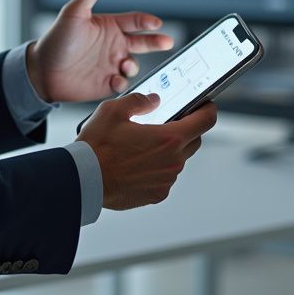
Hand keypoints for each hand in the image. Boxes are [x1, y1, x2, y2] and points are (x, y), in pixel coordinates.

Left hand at [26, 0, 172, 102]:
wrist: (42, 71)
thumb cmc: (56, 39)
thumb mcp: (74, 13)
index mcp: (109, 26)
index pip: (134, 21)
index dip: (146, 21)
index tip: (156, 23)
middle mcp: (114, 45)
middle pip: (143, 43)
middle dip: (156, 42)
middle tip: (167, 42)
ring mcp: (111, 65)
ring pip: (134, 65)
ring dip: (133, 65)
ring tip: (124, 64)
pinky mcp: (106, 83)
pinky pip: (123, 83)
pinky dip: (123, 82)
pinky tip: (114, 79)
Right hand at [77, 93, 217, 209]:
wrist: (85, 180)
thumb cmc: (97, 148)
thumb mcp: (113, 110)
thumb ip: (139, 101)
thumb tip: (153, 100)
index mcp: (168, 138)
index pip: (205, 121)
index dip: (208, 110)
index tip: (206, 106)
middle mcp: (173, 161)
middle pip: (194, 140)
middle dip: (186, 129)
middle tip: (167, 122)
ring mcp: (166, 180)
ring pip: (178, 159)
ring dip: (169, 150)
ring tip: (143, 145)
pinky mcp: (157, 194)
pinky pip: (166, 176)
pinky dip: (158, 167)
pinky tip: (137, 162)